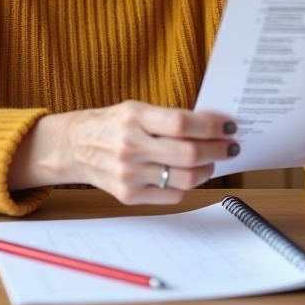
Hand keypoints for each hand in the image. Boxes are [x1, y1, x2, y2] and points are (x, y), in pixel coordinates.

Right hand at [8, 101, 238, 204]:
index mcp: (133, 117)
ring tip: (212, 161)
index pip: (181, 123)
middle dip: (218, 150)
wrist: (74, 147)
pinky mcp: (129, 195)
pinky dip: (187, 185)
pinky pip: (172, 194)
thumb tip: (211, 127)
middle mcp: (130, 146)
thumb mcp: (135, 109)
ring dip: (207, 169)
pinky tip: (189, 174)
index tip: (229, 126)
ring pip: (185, 178)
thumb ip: (168, 118)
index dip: (211, 126)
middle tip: (230, 147)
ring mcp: (129, 173)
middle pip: (188, 154)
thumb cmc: (111, 124)